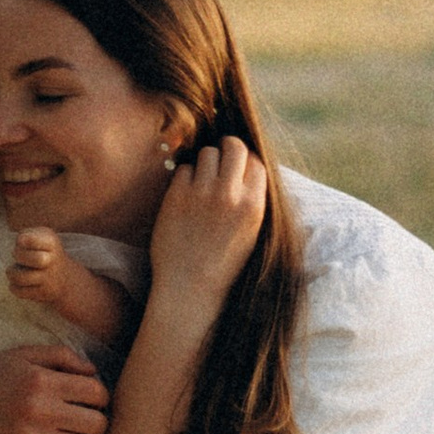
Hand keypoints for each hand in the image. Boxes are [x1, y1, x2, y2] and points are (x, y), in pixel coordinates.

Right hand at [0, 343, 107, 433]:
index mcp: (40, 380)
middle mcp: (37, 409)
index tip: (93, 402)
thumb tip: (93, 370)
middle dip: (97, 423)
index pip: (96, 392)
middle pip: (96, 423)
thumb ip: (59, 355)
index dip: (101, 398)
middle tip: (88, 423)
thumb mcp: (19, 356)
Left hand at [7, 225, 68, 309]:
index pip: (29, 240)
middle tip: (18, 257)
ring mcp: (49, 278)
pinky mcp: (43, 293)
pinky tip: (18, 282)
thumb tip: (20, 241)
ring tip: (13, 270)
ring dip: (12, 273)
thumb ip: (27, 235)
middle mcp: (52, 260)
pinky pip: (19, 292)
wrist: (63, 276)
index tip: (21, 242)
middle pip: (30, 258)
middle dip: (18, 256)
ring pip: (20, 278)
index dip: (21, 241)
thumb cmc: (44, 251)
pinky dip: (14, 287)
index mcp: (51, 242)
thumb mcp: (41, 236)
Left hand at [149, 136, 267, 312]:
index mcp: (254, 205)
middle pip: (233, 146)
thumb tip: (248, 167)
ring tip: (201, 182)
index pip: (256, 161)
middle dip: (226, 149)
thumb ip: (251, 200)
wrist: (190, 288)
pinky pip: (183, 169)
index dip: (246, 161)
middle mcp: (230, 195)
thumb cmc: (223, 263)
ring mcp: (202, 193)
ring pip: (206, 153)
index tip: (237, 168)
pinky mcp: (177, 196)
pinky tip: (184, 197)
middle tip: (218, 161)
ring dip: (204, 162)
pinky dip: (184, 178)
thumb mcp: (251, 232)